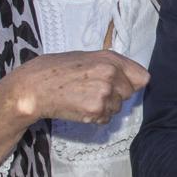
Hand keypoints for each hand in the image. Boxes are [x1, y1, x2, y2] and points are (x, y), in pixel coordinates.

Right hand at [2, 50, 148, 125]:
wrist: (34, 86)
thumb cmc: (58, 69)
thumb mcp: (89, 58)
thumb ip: (113, 66)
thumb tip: (136, 79)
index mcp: (111, 58)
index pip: (142, 77)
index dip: (132, 83)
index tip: (122, 85)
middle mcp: (112, 74)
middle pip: (130, 94)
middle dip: (116, 95)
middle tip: (93, 91)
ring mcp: (104, 93)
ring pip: (117, 108)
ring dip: (105, 107)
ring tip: (83, 98)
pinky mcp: (95, 110)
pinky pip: (106, 118)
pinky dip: (96, 117)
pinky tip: (80, 107)